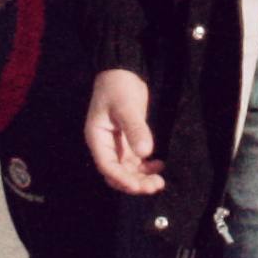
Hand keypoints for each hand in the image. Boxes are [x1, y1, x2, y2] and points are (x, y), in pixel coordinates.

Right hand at [86, 68, 162, 195]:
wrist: (123, 71)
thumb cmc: (118, 87)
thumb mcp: (126, 107)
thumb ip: (135, 129)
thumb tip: (145, 152)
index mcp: (98, 138)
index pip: (108, 166)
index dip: (122, 179)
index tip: (139, 186)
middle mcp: (106, 145)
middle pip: (117, 173)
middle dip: (135, 183)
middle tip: (156, 185)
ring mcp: (118, 144)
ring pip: (128, 170)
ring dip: (142, 178)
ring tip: (159, 181)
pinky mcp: (129, 140)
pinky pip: (136, 161)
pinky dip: (147, 166)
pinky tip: (160, 165)